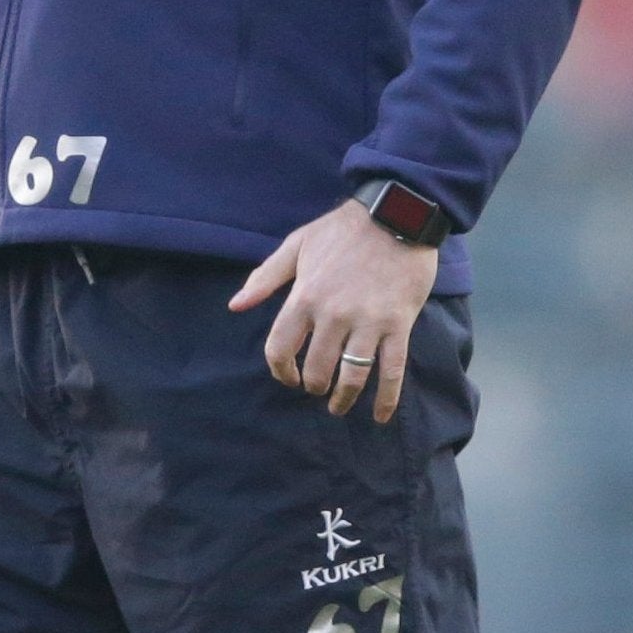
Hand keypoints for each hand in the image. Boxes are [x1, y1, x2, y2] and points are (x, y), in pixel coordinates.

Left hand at [229, 200, 438, 421]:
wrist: (394, 215)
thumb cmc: (342, 230)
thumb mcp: (297, 245)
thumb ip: (265, 277)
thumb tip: (235, 305)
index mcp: (304, 297)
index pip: (280, 348)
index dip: (280, 371)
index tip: (288, 378)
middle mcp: (333, 315)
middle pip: (317, 370)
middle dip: (313, 386)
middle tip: (317, 389)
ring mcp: (367, 322)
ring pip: (351, 377)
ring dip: (343, 399)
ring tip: (339, 407)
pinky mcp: (397, 325)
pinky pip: (391, 372)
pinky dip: (386, 400)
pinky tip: (380, 416)